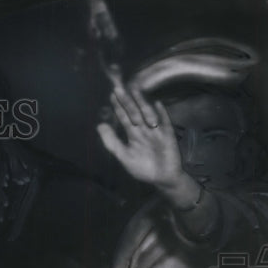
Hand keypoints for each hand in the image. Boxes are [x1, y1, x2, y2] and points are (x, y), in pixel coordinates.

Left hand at [96, 83, 199, 204]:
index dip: (118, 108)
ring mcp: (156, 131)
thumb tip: (99, 125)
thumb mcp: (124, 156)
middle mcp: (144, 130)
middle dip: (127, 102)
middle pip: (134, 113)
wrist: (162, 179)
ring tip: (135, 91)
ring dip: (142, 104)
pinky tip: (157, 104)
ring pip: (148, 115)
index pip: (125, 118)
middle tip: (119, 89)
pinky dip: (162, 114)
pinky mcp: (168, 136)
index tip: (112, 96)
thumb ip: (111, 142)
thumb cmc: (143, 168)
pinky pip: (165, 123)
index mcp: (133, 135)